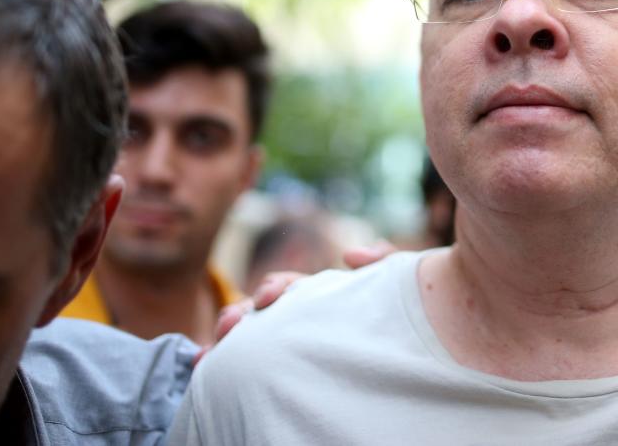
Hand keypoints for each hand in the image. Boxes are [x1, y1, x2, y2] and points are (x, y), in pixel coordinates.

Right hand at [194, 242, 399, 365]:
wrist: (415, 352)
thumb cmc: (400, 314)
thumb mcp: (394, 283)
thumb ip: (381, 260)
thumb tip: (349, 255)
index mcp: (319, 296)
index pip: (290, 287)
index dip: (275, 289)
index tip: (266, 300)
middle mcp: (296, 316)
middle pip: (259, 309)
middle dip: (240, 312)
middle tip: (230, 325)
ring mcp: (284, 339)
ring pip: (247, 332)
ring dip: (228, 335)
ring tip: (210, 349)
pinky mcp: (274, 361)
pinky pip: (242, 359)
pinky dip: (218, 357)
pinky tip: (202, 363)